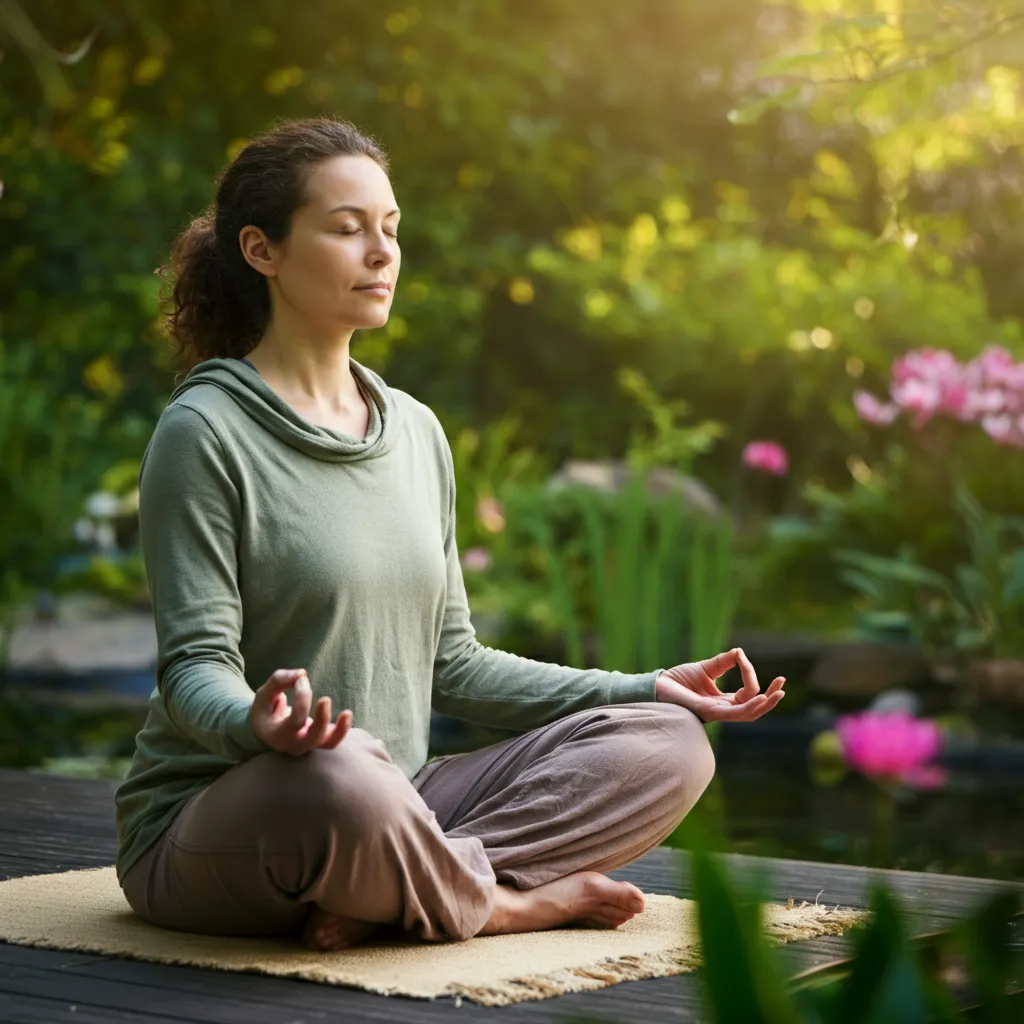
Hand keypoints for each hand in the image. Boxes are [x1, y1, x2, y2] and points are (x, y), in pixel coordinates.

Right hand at [250, 668, 352, 755]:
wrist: (265, 730)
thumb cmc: (265, 709)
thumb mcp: (264, 693)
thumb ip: (280, 680)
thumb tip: (302, 674)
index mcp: (277, 734)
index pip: (296, 720)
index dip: (302, 697)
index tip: (301, 678)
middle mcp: (293, 744)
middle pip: (313, 737)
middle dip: (322, 719)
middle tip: (325, 699)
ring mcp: (307, 744)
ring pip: (327, 743)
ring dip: (340, 730)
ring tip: (347, 713)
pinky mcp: (318, 740)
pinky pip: (332, 740)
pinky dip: (342, 730)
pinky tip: (346, 714)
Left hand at [654, 648, 784, 722]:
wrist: (657, 685)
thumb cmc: (678, 680)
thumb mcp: (706, 668)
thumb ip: (724, 662)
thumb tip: (741, 652)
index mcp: (722, 701)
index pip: (747, 693)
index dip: (751, 676)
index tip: (743, 657)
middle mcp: (722, 709)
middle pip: (753, 707)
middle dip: (769, 697)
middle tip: (782, 683)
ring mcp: (716, 713)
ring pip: (747, 713)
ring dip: (765, 704)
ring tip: (778, 693)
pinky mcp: (708, 712)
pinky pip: (733, 713)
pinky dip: (748, 707)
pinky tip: (760, 698)